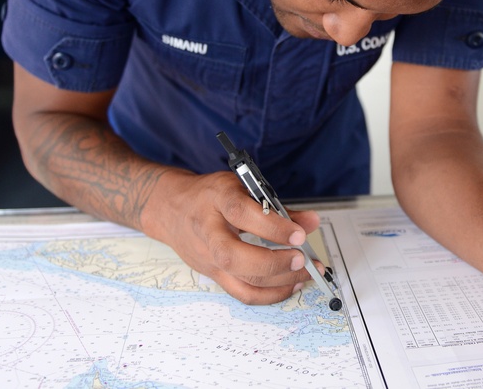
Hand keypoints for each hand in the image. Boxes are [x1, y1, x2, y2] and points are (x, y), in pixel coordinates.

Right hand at [143, 169, 323, 303]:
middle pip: (235, 256)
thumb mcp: (242, 188)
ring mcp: (209, 258)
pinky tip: (291, 285)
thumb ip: (277, 207)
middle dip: (274, 262)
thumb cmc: (211, 196)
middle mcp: (209, 232)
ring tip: (306, 274)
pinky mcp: (213, 275)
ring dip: (279, 282)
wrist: (171, 209)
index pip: (242, 213)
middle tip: (302, 259)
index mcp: (217, 200)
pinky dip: (270, 294)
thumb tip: (311, 222)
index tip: (299, 234)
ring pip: (239, 280)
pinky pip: (242, 293)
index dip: (272, 226)